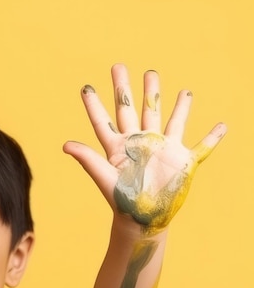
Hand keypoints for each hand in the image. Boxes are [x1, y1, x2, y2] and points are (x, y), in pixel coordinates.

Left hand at [63, 64, 226, 234]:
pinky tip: (222, 126)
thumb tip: (65, 145)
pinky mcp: (183, 161)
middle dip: (131, 89)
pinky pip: (202, 147)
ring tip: (181, 89)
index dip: (94, 104)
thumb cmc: (119, 200)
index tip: (85, 87)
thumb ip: (88, 158)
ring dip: (176, 104)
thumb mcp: (103, 176)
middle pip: (136, 109)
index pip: (104, 120)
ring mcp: (163, 150)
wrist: (140, 219)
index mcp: (119, 147)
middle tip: (122, 68)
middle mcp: (140, 143)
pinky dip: (213, 137)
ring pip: (170, 120)